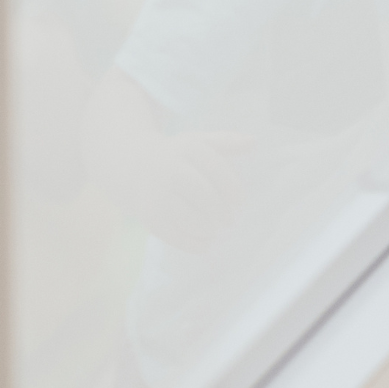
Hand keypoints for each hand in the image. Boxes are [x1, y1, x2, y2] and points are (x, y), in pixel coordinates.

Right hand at [137, 130, 255, 251]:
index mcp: (188, 149)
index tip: (240, 203)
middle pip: (204, 195)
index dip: (232, 189)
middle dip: (221, 211)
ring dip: (207, 228)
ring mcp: (157, 194)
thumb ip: (227, 142)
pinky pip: (172, 234)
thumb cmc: (178, 156)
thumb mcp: (199, 142)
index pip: (218, 170)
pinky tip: (205, 245)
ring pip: (188, 217)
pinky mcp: (149, 215)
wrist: (133, 167)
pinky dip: (191, 243)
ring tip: (216, 230)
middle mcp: (170, 169)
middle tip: (230, 221)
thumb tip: (254, 142)